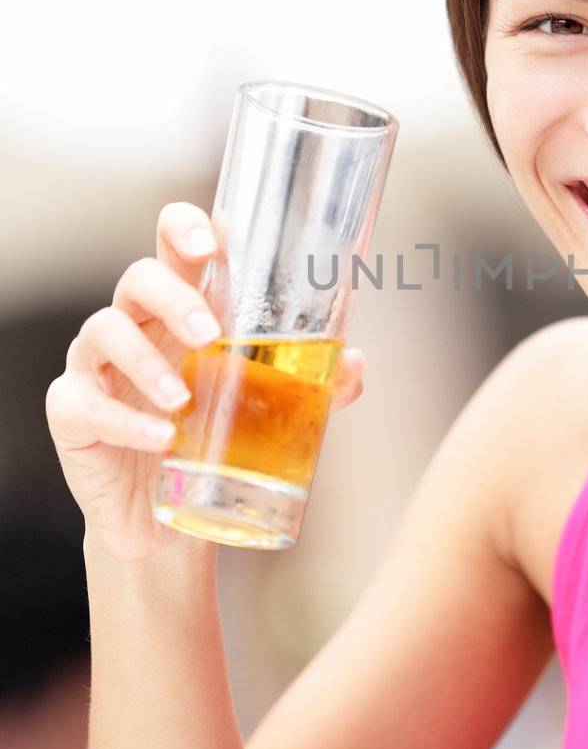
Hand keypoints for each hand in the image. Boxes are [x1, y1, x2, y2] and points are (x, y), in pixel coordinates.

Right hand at [45, 201, 364, 561]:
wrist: (163, 520)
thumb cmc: (211, 441)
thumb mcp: (266, 410)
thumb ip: (311, 385)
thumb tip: (354, 365)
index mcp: (179, 309)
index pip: (171, 246)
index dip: (184, 228)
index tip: (211, 242)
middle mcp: (134, 326)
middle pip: (137, 278)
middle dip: (174, 298)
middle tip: (211, 334)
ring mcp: (96, 366)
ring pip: (103, 331)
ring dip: (145, 363)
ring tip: (181, 399)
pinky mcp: (72, 413)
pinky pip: (83, 402)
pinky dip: (124, 420)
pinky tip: (160, 438)